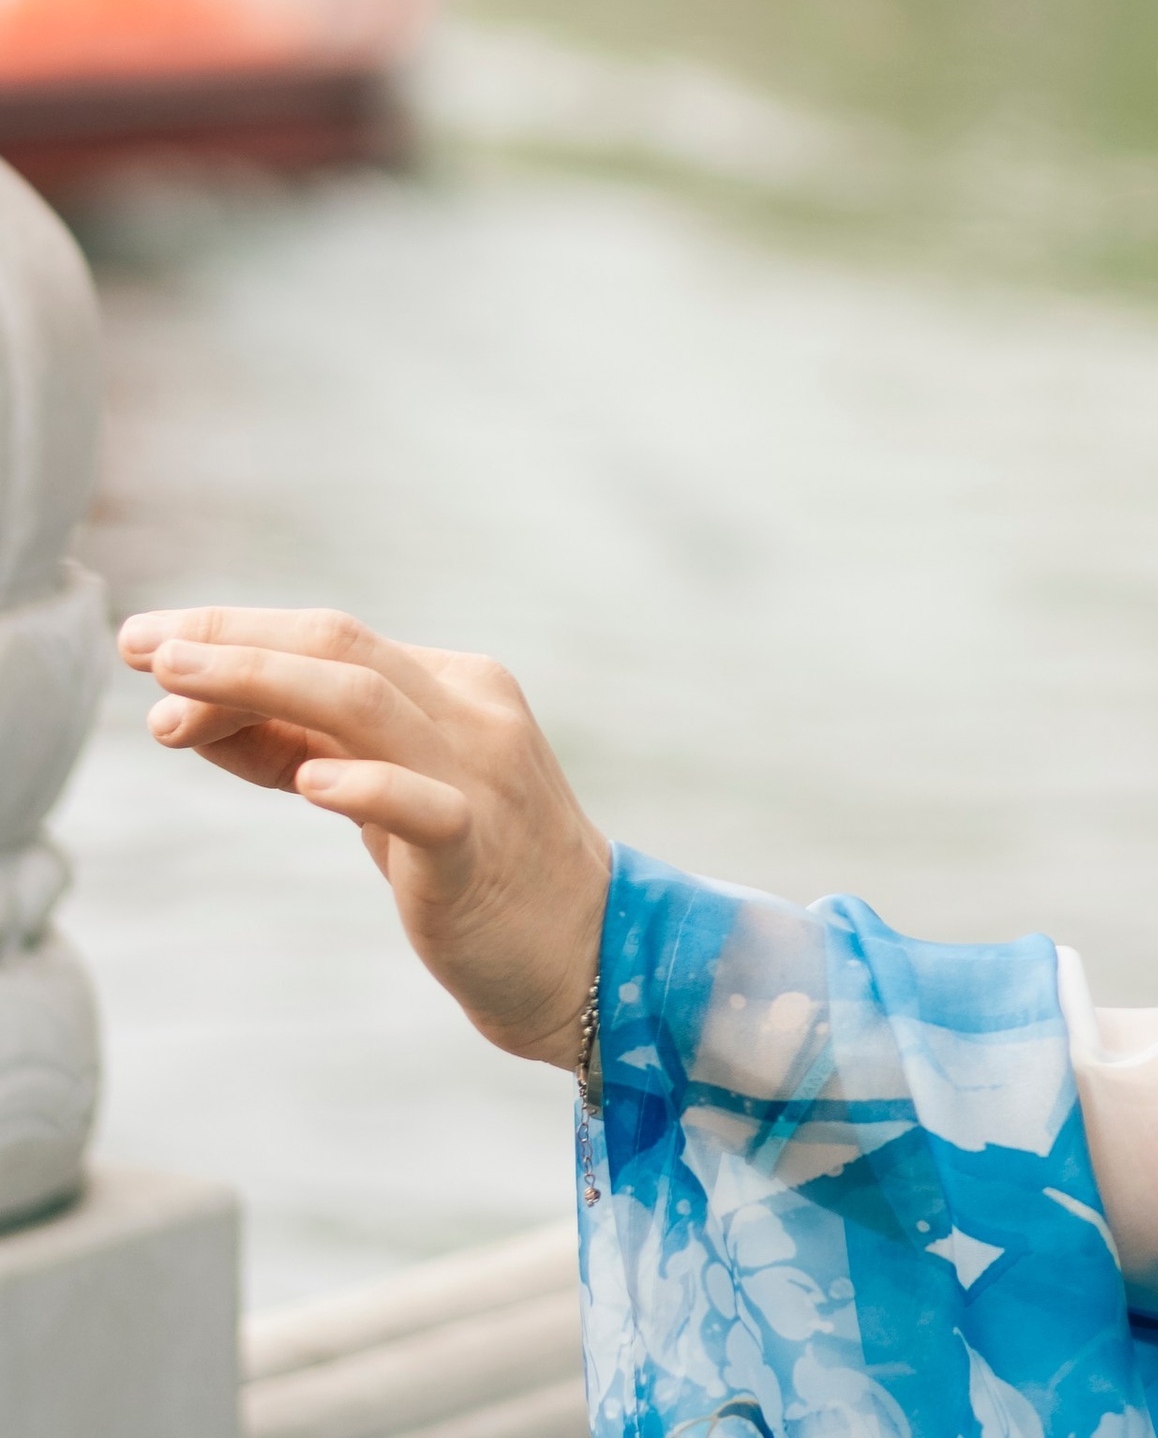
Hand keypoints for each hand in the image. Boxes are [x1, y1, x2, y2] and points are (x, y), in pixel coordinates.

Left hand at [118, 606, 607, 1072]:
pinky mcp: (481, 849)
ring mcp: (481, 773)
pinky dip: (364, 785)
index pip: (330, 638)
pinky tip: (307, 780)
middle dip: (232, 642)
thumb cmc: (474, 870)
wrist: (588, 954)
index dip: (235, 631)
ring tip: (174, 693)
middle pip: (340, 650)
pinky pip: (423, 805)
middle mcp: (470, 710)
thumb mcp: (387, 797)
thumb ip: (308, 748)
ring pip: (366, 705)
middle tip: (140, 645)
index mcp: (452, 685)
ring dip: (261, 687)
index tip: (148, 637)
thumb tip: (191, 714)